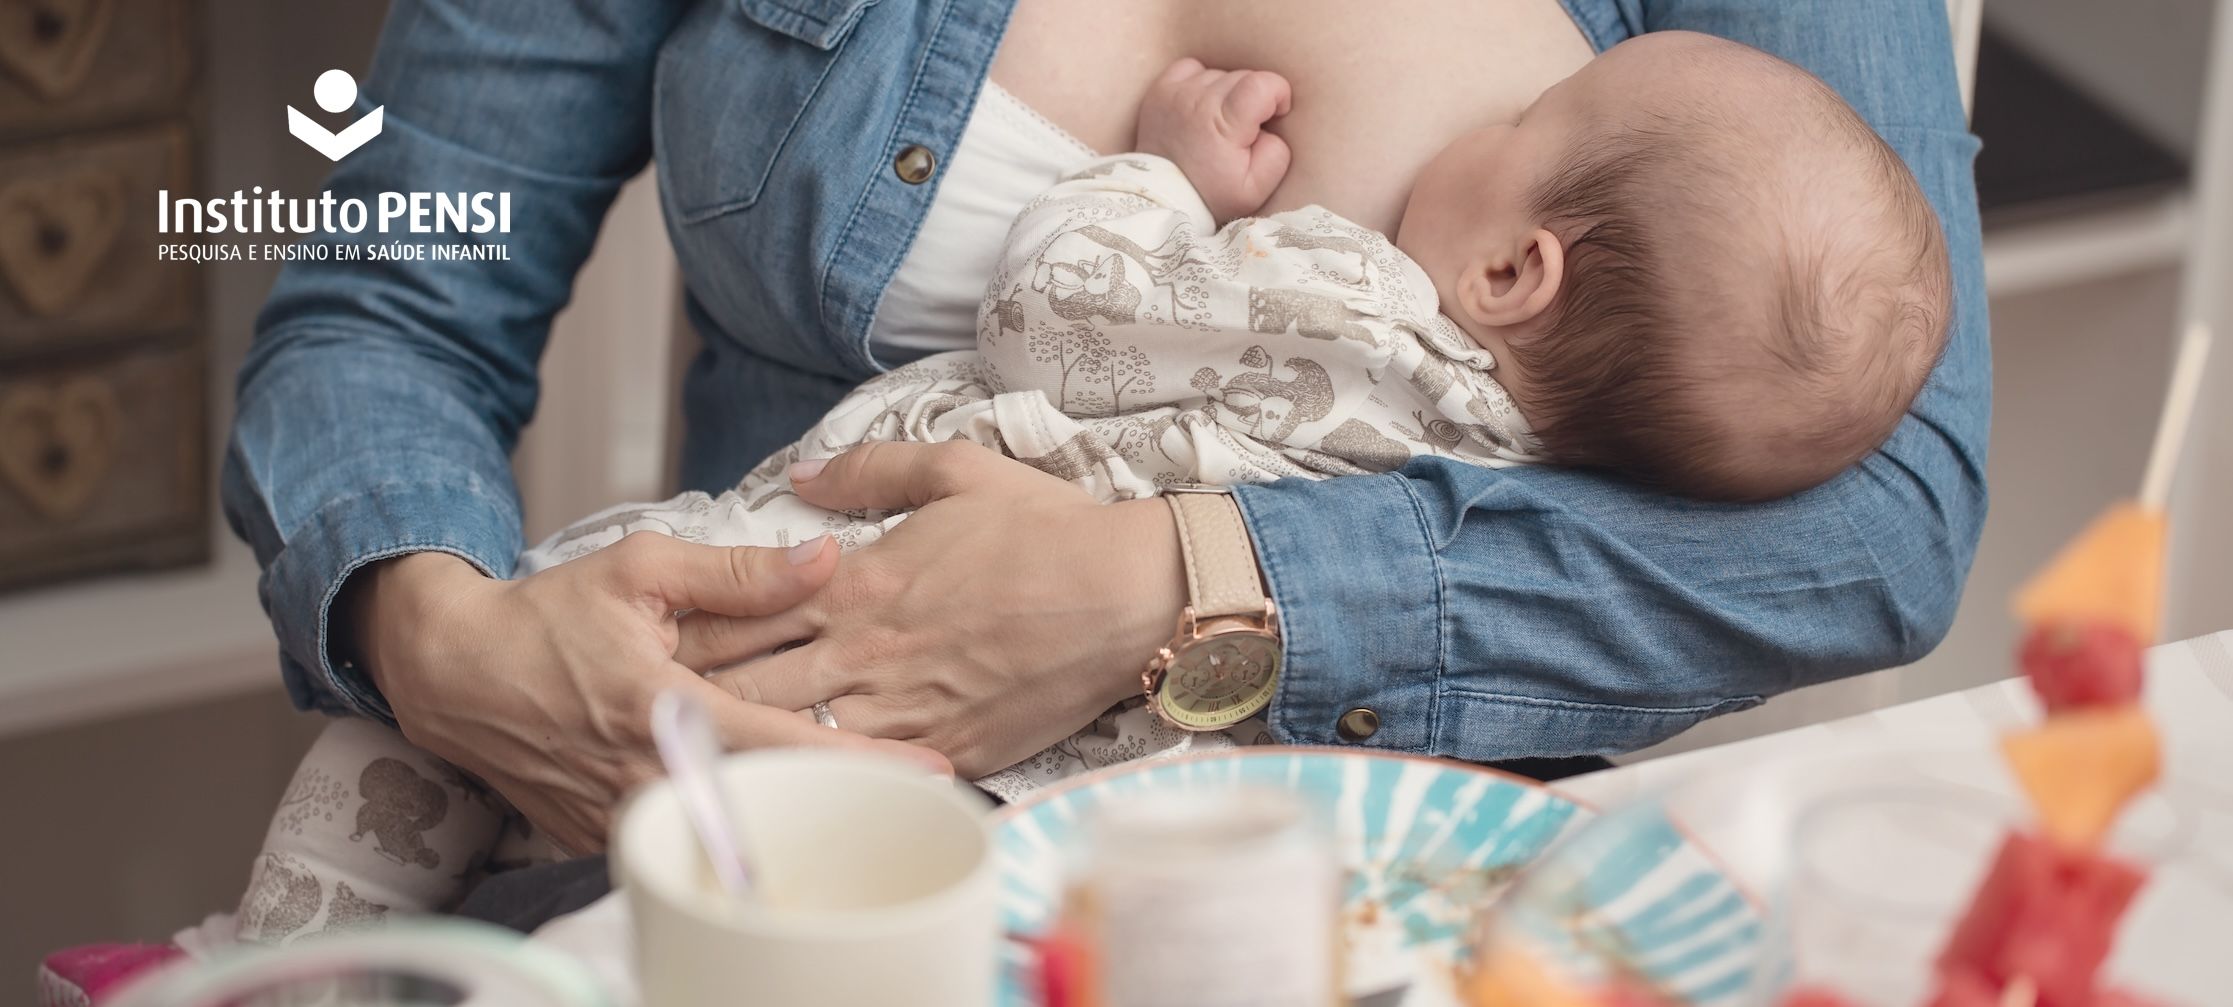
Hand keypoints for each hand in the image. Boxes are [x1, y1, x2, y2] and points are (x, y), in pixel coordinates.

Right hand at [346, 537, 949, 854]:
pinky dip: (737, 828)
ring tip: (869, 804)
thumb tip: (826, 558)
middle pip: (771, 800)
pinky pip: (686, 838)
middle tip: (923, 793)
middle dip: (847, 799)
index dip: (861, 759)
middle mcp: (647, 773)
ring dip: (796, 818)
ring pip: (732, 828)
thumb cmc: (548, 617)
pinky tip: (783, 815)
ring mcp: (625, 815)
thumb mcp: (642, 569)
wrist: (452, 672)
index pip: (783, 743)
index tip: (929, 770)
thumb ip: (739, 571)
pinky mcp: (606, 837)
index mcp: (664, 707)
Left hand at [680, 442, 1187, 776]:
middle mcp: (865, 652)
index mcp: (855, 585)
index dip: (688, 632)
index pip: (742, 613)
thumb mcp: (956, 471)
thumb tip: (803, 474)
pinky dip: (822, 785)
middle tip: (644, 714)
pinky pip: (866, 776)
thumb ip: (868, 470)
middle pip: (750, 686)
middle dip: (694, 701)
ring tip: (696, 763)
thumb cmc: (1046, 532)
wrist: (1125, 596)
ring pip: (796, 741)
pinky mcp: (946, 750)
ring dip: (746, 750)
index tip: (649, 644)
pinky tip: (787, 795)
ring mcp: (903, 708)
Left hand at [1136, 57, 1292, 221]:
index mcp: (1223, 124)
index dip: (1277, 94)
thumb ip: (1276, 152)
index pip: (1261, 83)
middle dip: (1253, 99)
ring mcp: (1176, 93)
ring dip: (1227, 93)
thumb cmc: (1210, 195)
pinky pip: (1192, 68)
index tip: (1273, 114)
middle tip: (1242, 130)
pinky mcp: (1160, 91)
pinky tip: (1201, 106)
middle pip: (1243, 76)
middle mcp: (1198, 102)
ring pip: (1219, 74)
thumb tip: (1271, 125)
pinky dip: (1201, 82)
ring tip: (1219, 122)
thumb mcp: (1255, 189)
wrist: (1162, 198)